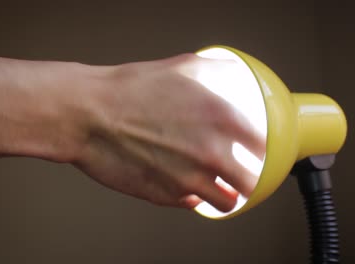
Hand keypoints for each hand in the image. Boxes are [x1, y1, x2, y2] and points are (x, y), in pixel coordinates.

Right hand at [74, 54, 265, 211]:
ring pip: (226, 202)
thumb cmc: (131, 89)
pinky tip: (183, 182)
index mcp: (223, 120)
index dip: (263, 150)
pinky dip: (192, 196)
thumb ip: (217, 72)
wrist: (90, 115)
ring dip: (224, 194)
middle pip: (251, 182)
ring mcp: (190, 180)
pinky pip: (192, 204)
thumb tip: (232, 73)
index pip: (264, 147)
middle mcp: (212, 154)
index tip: (257, 150)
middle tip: (240, 172)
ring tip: (216, 185)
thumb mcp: (183, 67)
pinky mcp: (167, 197)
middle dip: (248, 178)